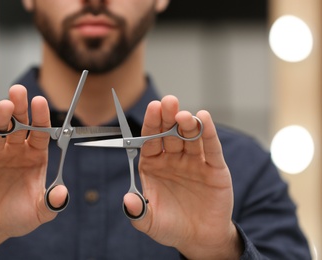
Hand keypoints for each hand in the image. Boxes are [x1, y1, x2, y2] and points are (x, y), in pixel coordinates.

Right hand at [0, 85, 66, 257]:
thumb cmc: (16, 216)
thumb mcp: (38, 212)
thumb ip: (51, 202)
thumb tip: (63, 193)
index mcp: (34, 157)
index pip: (39, 132)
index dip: (40, 117)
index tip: (41, 102)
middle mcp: (15, 151)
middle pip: (18, 125)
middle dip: (19, 108)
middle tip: (19, 91)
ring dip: (1, 117)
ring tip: (5, 105)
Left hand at [124, 95, 241, 258]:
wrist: (199, 238)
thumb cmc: (171, 227)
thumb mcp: (150, 222)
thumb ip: (137, 212)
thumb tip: (127, 199)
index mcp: (153, 165)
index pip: (150, 140)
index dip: (151, 124)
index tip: (152, 108)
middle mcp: (173, 159)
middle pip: (170, 133)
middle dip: (168, 117)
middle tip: (168, 101)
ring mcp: (194, 161)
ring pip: (190, 137)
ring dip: (187, 124)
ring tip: (183, 115)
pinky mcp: (214, 168)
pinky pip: (211, 148)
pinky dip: (208, 133)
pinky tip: (204, 118)